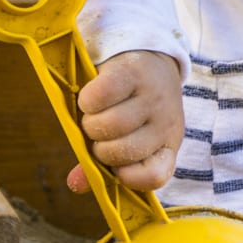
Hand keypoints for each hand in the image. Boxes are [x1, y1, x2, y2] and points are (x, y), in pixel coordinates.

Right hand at [68, 50, 185, 192]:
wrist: (150, 58)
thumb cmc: (135, 107)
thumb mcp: (129, 138)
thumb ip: (104, 164)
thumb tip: (76, 184)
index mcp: (167, 146)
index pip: (153, 176)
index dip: (127, 177)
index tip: (115, 166)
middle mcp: (166, 123)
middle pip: (118, 152)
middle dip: (98, 145)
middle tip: (100, 132)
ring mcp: (152, 97)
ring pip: (108, 125)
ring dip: (91, 122)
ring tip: (96, 113)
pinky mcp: (134, 73)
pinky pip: (99, 97)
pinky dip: (87, 100)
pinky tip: (92, 98)